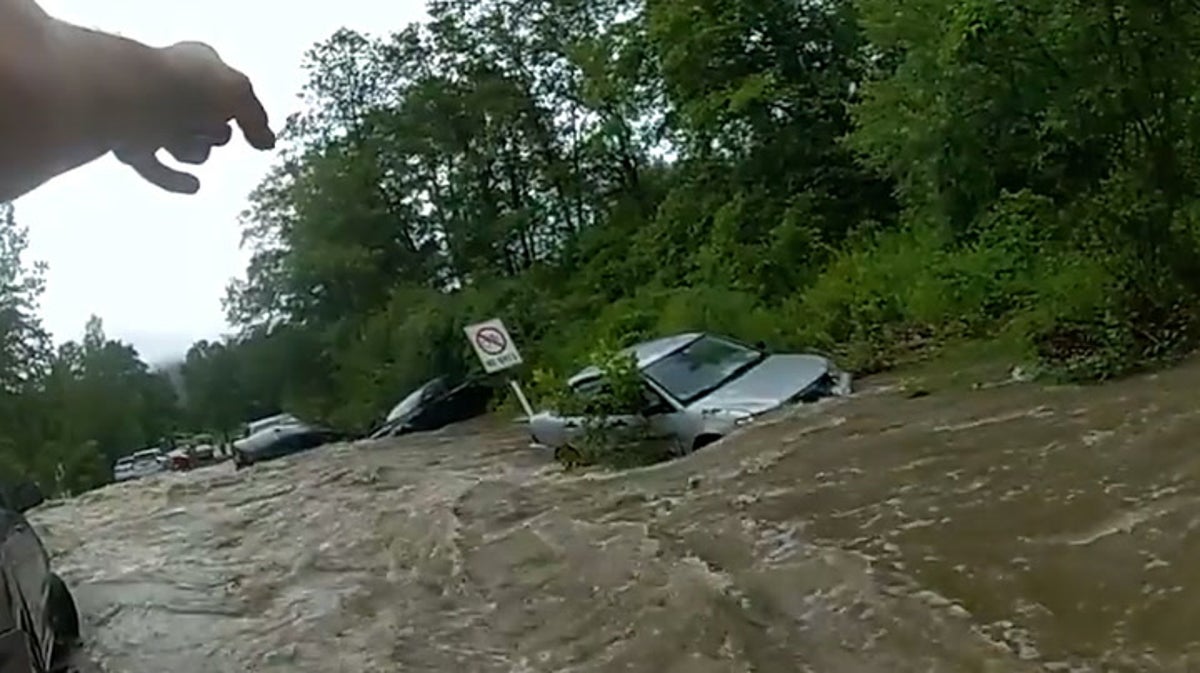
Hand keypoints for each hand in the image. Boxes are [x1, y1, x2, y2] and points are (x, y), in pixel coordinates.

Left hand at [111, 41, 274, 193]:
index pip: (227, 90)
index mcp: (195, 65)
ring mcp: (149, 117)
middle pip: (208, 123)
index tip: (252, 129)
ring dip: (193, 150)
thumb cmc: (185, 85)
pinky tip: (194, 186)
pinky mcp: (130, 144)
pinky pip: (157, 169)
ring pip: (186, 147)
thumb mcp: (237, 93)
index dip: (238, 107)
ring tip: (187, 144)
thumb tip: (267, 142)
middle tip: (209, 126)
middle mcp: (171, 88)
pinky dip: (174, 179)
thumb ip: (256, 119)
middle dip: (214, 132)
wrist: (130, 96)